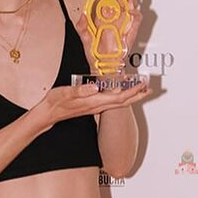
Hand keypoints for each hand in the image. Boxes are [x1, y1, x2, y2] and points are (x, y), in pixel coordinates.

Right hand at [34, 75, 150, 126]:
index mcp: (94, 101)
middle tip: (149, 88)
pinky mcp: (91, 105)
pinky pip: (110, 101)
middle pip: (122, 101)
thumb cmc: (56, 102)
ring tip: (140, 89)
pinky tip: (120, 90)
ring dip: (130, 96)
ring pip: (117, 102)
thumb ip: (80, 90)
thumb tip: (95, 87)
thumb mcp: (65, 93)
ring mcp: (95, 106)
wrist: (48, 113)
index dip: (132, 91)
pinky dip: (119, 95)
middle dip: (137, 95)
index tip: (142, 84)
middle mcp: (97, 105)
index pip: (119, 97)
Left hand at [75, 0, 142, 73]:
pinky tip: (130, 10)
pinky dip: (135, 13)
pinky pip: (136, 19)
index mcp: (103, 18)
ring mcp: (123, 23)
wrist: (104, 65)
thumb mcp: (84, 37)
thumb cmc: (95, 53)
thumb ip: (82, 26)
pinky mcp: (131, 30)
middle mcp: (114, 19)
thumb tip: (83, 15)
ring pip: (130, 5)